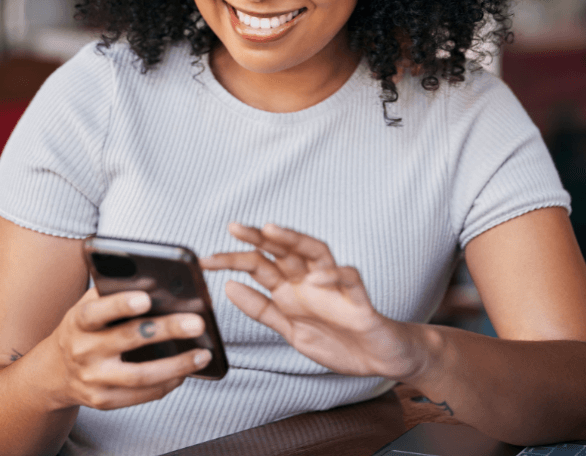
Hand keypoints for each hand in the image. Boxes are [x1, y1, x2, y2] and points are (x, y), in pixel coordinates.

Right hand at [43, 288, 211, 410]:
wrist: (56, 370)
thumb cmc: (86, 327)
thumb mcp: (91, 304)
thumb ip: (117, 291)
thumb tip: (160, 280)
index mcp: (79, 321)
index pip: (96, 312)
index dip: (120, 305)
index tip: (146, 298)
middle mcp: (83, 350)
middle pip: (128, 339)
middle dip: (166, 330)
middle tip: (197, 323)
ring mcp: (93, 379)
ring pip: (139, 375)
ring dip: (176, 365)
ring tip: (203, 354)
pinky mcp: (104, 400)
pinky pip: (140, 395)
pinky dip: (167, 384)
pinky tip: (186, 372)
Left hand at [202, 223, 416, 377]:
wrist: (378, 359)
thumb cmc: (337, 341)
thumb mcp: (290, 330)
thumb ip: (262, 309)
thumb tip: (229, 287)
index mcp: (291, 290)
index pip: (259, 266)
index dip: (233, 261)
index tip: (205, 261)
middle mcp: (310, 281)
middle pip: (283, 251)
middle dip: (259, 238)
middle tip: (235, 228)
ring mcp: (334, 286)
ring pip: (315, 252)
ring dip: (294, 240)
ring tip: (272, 230)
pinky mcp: (358, 298)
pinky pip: (348, 278)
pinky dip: (333, 274)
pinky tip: (316, 276)